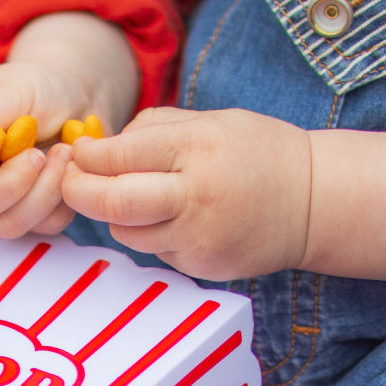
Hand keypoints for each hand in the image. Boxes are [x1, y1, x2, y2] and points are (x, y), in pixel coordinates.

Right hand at [0, 12, 138, 238]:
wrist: (76, 94)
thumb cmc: (35, 85)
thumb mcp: (11, 89)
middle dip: (7, 185)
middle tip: (37, 152)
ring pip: (6, 224)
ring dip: (40, 193)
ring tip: (63, 152)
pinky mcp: (34, 212)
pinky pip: (44, 225)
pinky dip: (62, 198)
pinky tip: (70, 164)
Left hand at [62, 106, 311, 280]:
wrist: (315, 201)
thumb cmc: (258, 151)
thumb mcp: (210, 120)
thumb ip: (153, 128)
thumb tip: (98, 148)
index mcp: (197, 148)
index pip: (118, 155)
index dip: (87, 155)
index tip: (80, 151)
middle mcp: (196, 195)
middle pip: (112, 202)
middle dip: (77, 191)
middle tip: (70, 181)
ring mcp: (200, 237)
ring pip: (125, 232)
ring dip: (114, 215)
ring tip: (131, 196)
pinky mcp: (203, 266)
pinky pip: (154, 250)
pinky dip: (150, 233)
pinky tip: (173, 217)